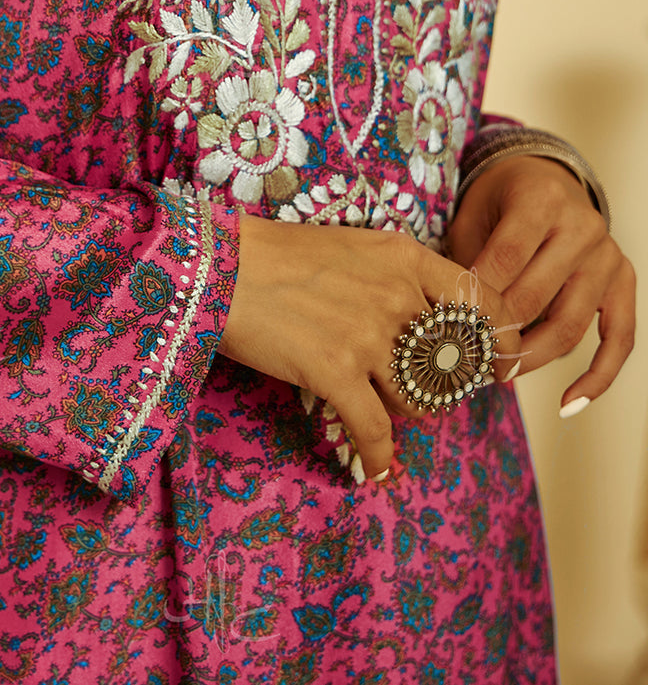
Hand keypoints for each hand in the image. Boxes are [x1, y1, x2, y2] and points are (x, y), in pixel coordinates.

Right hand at [217, 215, 521, 479]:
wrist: (220, 267)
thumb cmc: (278, 255)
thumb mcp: (353, 248)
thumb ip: (396, 280)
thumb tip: (425, 324)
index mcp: (405, 258)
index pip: (481, 302)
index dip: (500, 339)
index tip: (501, 362)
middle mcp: (398, 296)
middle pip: (451, 360)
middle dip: (445, 385)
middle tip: (430, 395)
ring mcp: (369, 336)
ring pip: (419, 398)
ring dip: (405, 414)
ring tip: (384, 416)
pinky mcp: (338, 373)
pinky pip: (375, 432)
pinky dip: (378, 458)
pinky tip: (374, 472)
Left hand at [446, 156, 636, 412]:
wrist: (546, 179)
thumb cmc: (500, 200)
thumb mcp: (474, 212)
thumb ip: (467, 258)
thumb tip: (450, 322)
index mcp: (541, 199)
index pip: (506, 258)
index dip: (478, 297)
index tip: (450, 327)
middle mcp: (583, 226)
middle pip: (536, 296)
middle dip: (498, 335)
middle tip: (468, 362)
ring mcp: (608, 256)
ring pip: (571, 324)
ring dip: (533, 358)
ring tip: (500, 375)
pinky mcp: (624, 281)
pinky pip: (619, 339)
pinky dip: (597, 377)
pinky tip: (568, 403)